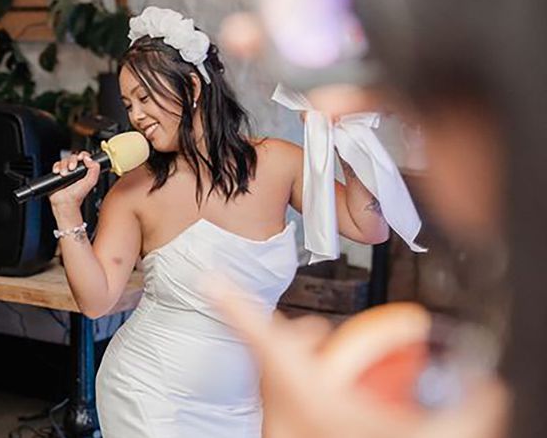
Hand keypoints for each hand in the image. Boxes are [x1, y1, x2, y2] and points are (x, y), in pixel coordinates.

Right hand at [49, 151, 101, 212]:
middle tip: (72, 167)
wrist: (66, 202)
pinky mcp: (58, 173)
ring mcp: (66, 171)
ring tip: (64, 174)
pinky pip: (56, 165)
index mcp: (84, 170)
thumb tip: (88, 158)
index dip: (83, 155)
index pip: (84, 157)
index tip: (81, 157)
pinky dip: (56, 166)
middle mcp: (75, 169)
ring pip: (64, 160)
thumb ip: (94, 168)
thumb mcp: (91, 181)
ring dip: (64, 165)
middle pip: (73, 157)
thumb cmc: (78, 194)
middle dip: (72, 160)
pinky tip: (58, 172)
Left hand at [209, 277, 507, 437]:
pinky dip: (297, 391)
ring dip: (294, 361)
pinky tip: (326, 400)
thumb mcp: (426, 436)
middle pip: (269, 355)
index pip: (260, 336)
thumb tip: (490, 391)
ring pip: (272, 383)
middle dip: (293, 333)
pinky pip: (279, 408)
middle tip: (314, 329)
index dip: (234, 303)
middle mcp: (281, 413)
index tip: (212, 281)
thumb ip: (469, 414)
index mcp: (305, 395)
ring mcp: (278, 432)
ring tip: (321, 356)